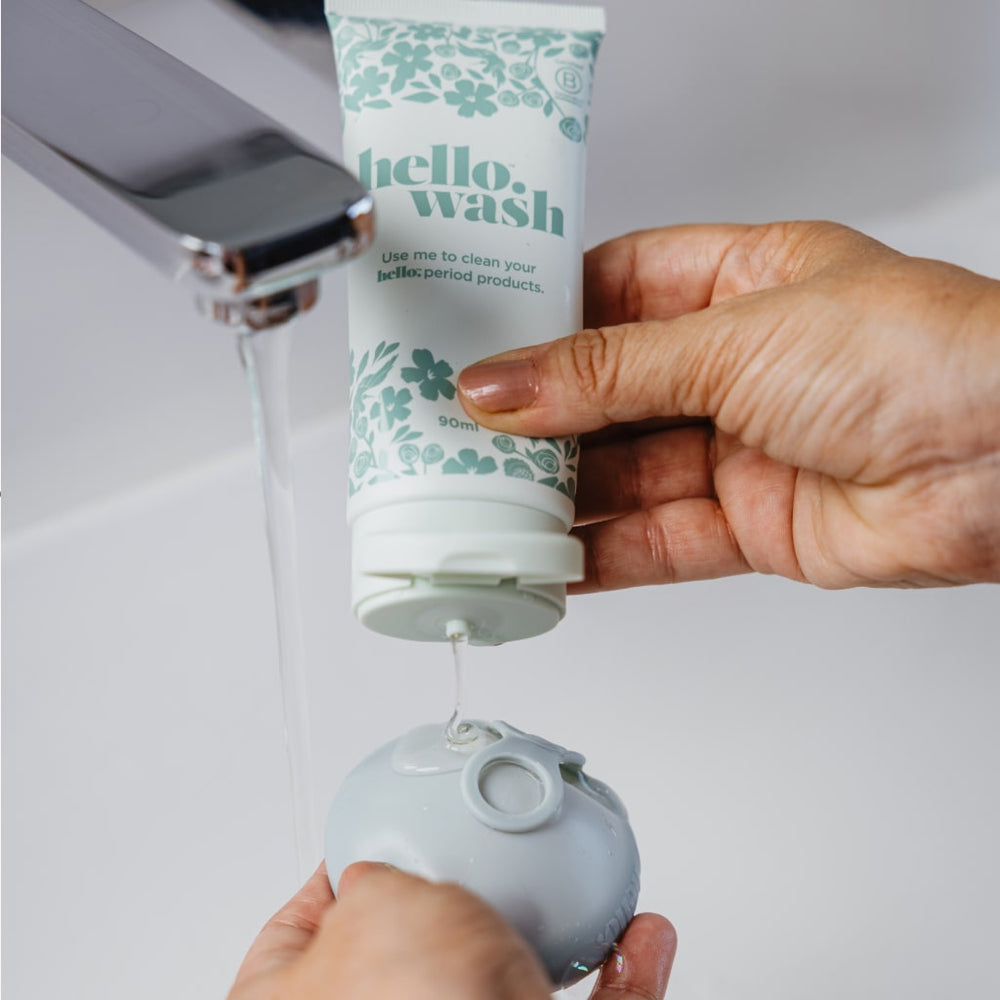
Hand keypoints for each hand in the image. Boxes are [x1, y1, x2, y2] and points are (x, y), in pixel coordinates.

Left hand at [229, 861, 676, 999]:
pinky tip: (640, 942)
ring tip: (589, 897)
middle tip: (494, 869)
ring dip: (559, 946)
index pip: (298, 933)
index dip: (337, 881)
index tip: (379, 844)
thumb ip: (380, 880)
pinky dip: (618, 987)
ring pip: (509, 998)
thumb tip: (385, 878)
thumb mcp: (381, 908)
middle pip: (416, 960)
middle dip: (465, 913)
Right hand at [457, 222, 999, 589]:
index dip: (540, 316)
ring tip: (485, 507)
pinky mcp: (754, 524)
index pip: (613, 290)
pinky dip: (602, 555)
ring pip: (626, 473)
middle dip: (539, 420)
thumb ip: (607, 372)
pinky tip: (549, 559)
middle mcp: (738, 365)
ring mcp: (743, 447)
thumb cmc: (922, 356)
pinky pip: (660, 541)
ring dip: (560, 495)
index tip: (473, 341)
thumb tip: (503, 384)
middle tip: (459, 437)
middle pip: (608, 393)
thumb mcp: (735, 339)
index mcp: (740, 283)